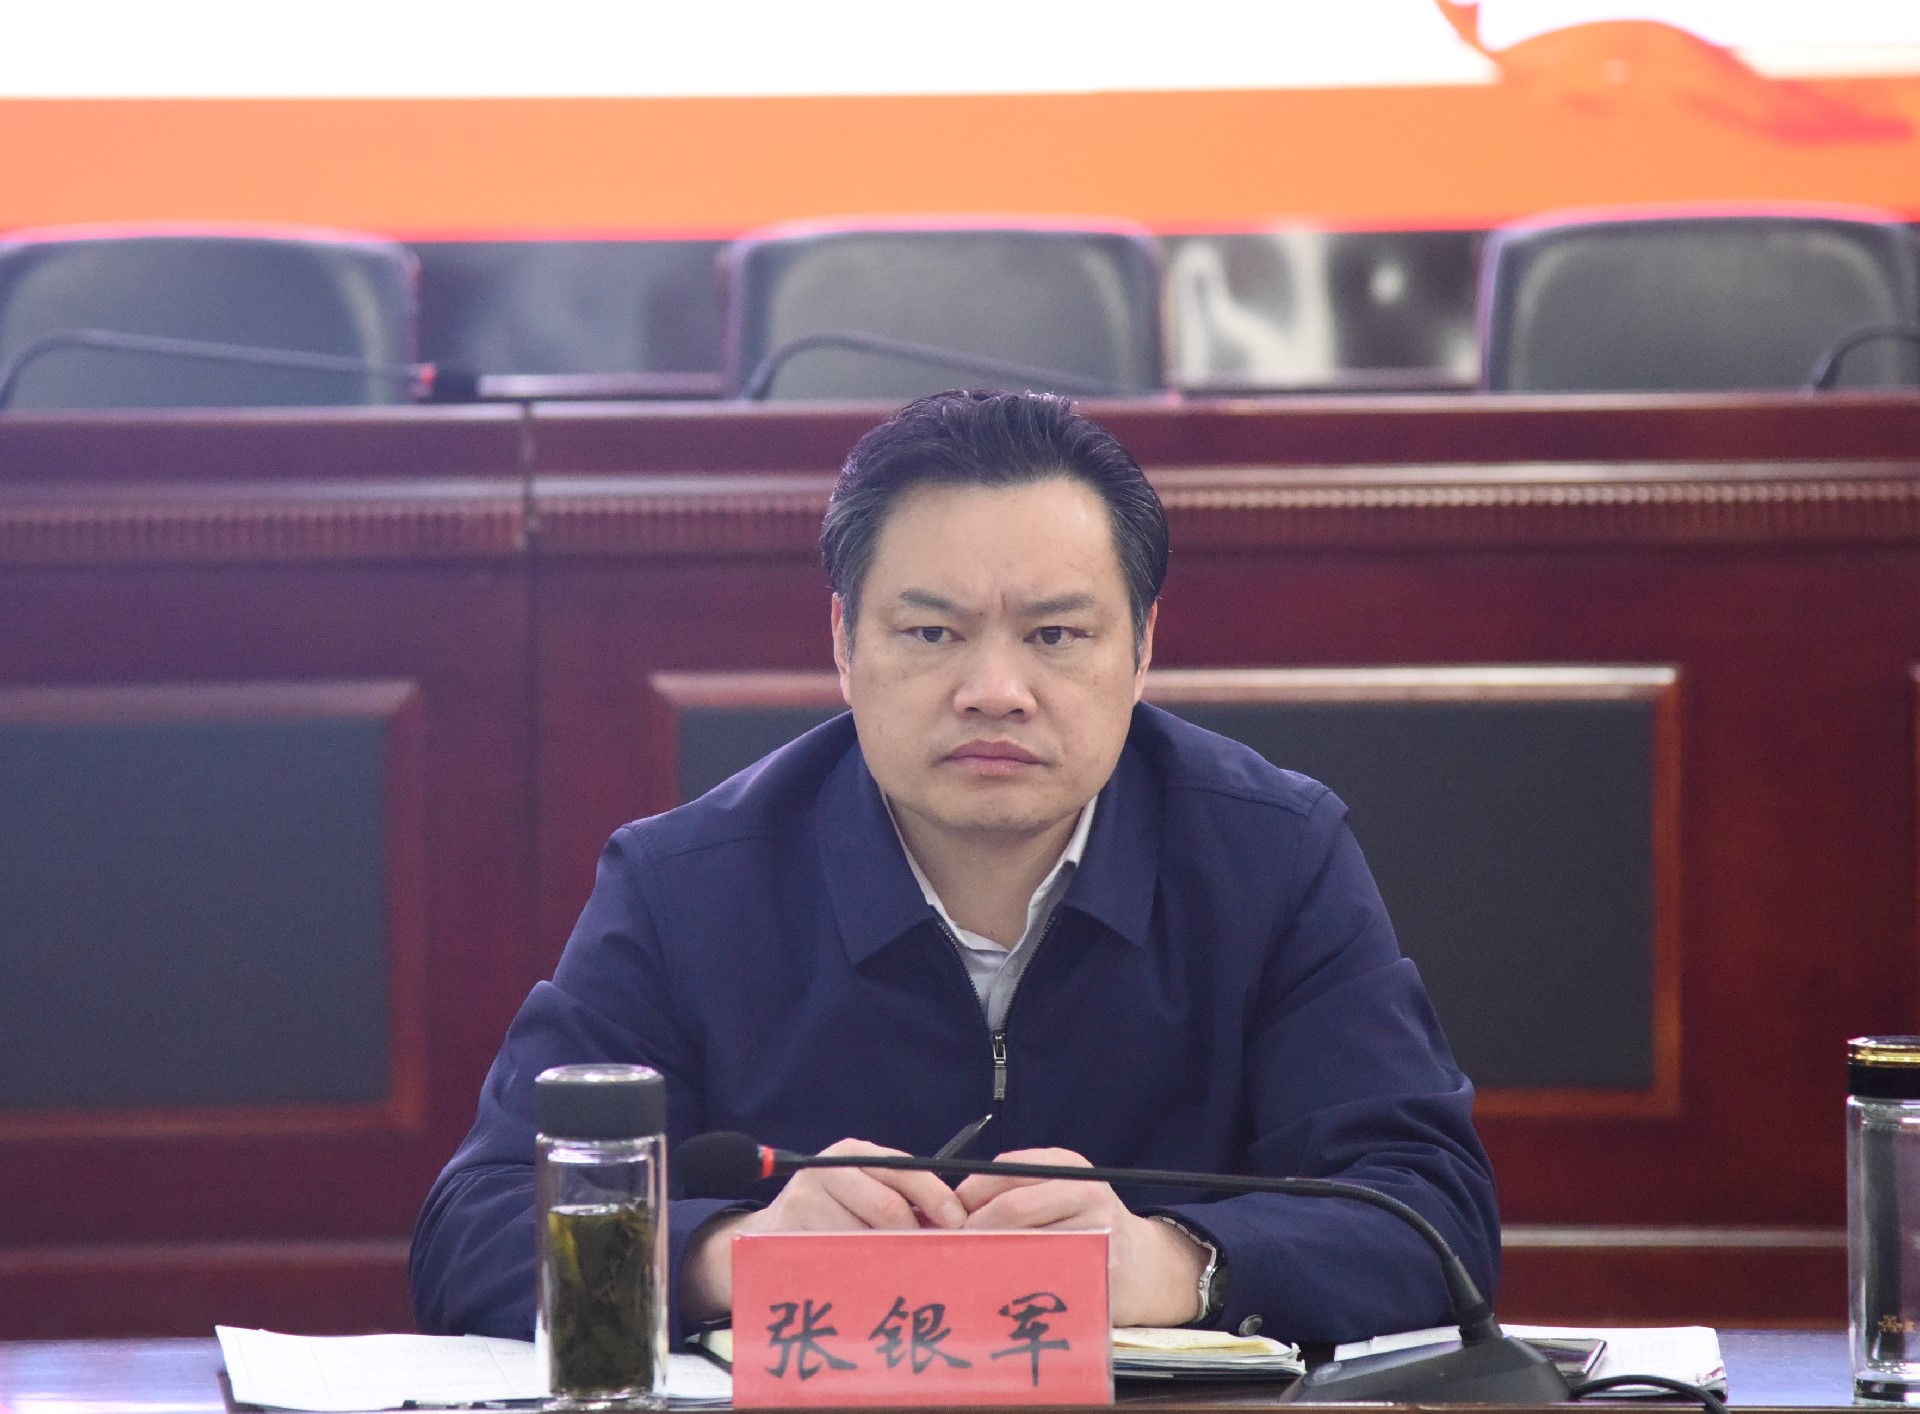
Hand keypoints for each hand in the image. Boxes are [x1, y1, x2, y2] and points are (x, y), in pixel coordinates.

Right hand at [680, 1137, 966, 1319]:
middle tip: (930, 1261)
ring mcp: (804, 1200)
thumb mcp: (864, 1193)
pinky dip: (857, 1275)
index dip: (936, 1198)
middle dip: (916, 1238)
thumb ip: (903, 1200)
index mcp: (853, 1154)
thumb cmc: (832, 1215)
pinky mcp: (788, 1233)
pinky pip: (840, 1261)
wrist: (768, 1235)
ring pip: (867, 1240)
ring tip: (892, 1274)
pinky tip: (861, 1281)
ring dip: (888, 1262)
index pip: (905, 1172)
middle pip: (890, 1208)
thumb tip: (954, 1225)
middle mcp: (827, 1170)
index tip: (957, 1224)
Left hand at [954, 1148, 1208, 1326]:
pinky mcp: (1099, 1268)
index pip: (1005, 1169)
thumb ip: (1017, 1190)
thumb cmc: (1090, 1226)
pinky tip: (999, 1288)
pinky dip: (1015, 1280)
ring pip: (1026, 1241)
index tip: (947, 1216)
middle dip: (974, 1229)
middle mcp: (1086, 1191)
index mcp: (1068, 1166)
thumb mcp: (1061, 1192)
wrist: (1150, 1266)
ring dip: (989, 1257)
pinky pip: (1044, 1273)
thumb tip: (953, 1207)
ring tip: (968, 1268)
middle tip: (951, 1249)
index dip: (968, 1193)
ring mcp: (1097, 1230)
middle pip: (1012, 1206)